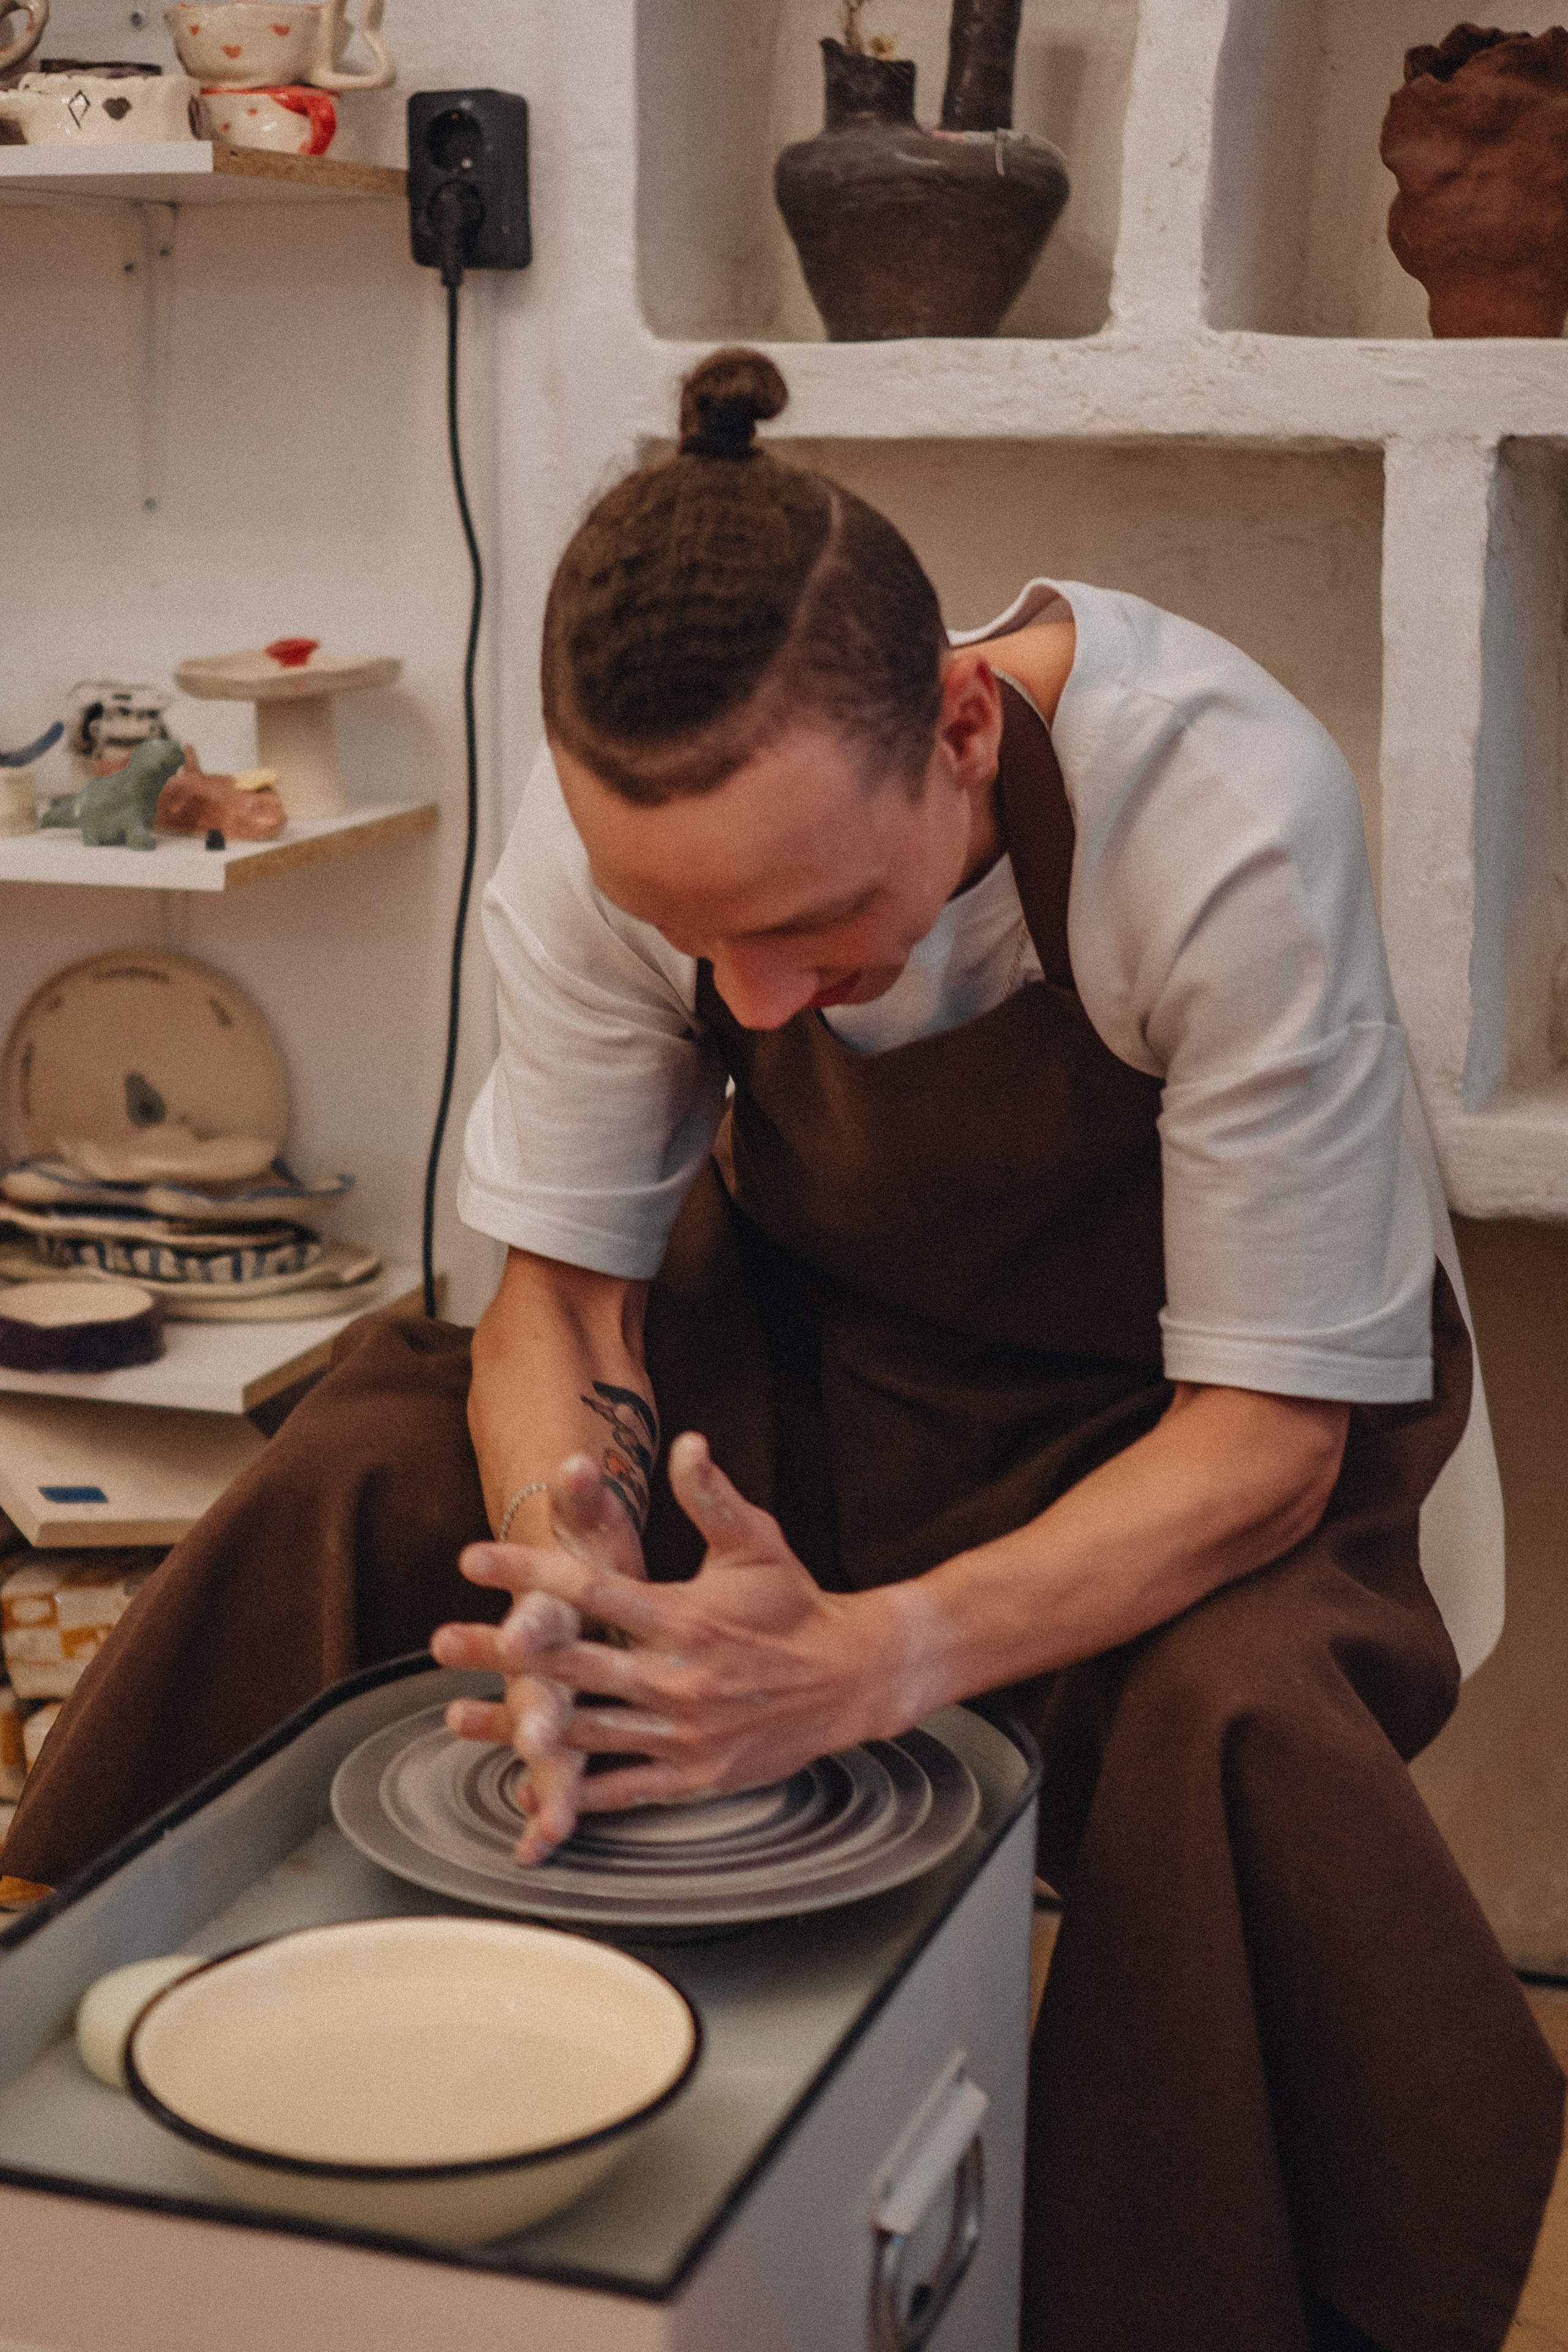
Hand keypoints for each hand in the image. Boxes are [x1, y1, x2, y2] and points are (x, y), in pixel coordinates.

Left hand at [443, 1432, 911, 1837]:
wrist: (853, 1680)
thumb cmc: (796, 1605)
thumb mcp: (756, 1542)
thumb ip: (712, 1496)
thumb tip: (686, 1442)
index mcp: (684, 1616)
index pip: (591, 1588)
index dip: (529, 1570)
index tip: (474, 1556)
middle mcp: (677, 1677)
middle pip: (570, 1663)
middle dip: (498, 1651)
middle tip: (438, 1640)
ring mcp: (682, 1733)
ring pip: (583, 1732)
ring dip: (516, 1724)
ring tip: (455, 1713)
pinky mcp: (692, 1777)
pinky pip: (620, 1789)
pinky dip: (571, 1792)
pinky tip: (525, 1784)